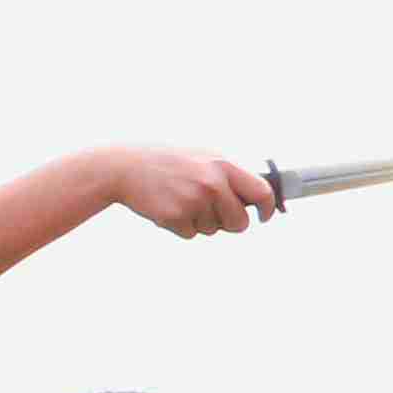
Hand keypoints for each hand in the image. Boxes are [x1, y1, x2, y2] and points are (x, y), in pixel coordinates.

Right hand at [109, 147, 273, 238]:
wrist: (124, 168)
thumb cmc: (168, 163)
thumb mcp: (202, 158)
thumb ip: (229, 174)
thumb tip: (258, 196)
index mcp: (223, 165)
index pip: (261, 192)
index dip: (267, 209)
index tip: (264, 216)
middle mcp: (212, 183)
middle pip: (239, 222)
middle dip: (229, 223)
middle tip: (212, 212)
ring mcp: (193, 200)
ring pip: (212, 229)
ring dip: (200, 222)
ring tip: (181, 200)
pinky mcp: (176, 216)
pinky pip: (191, 234)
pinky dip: (181, 226)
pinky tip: (168, 206)